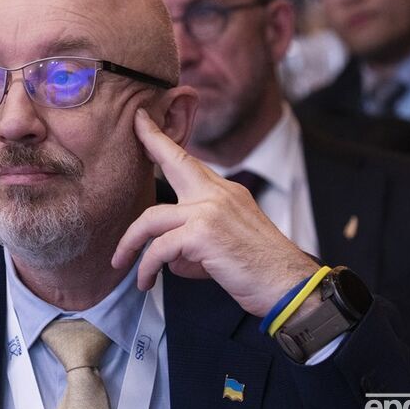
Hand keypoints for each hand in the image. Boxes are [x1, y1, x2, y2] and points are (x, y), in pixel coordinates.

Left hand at [111, 109, 318, 316]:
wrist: (290, 286)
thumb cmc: (260, 271)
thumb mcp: (227, 241)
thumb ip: (195, 237)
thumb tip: (170, 256)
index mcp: (226, 193)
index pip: (189, 161)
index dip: (163, 141)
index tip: (143, 121)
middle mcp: (218, 195)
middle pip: (174, 165)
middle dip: (150, 143)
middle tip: (133, 127)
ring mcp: (210, 212)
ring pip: (151, 219)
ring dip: (130, 243)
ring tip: (119, 261)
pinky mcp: (202, 235)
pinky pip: (159, 249)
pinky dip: (147, 268)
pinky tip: (146, 282)